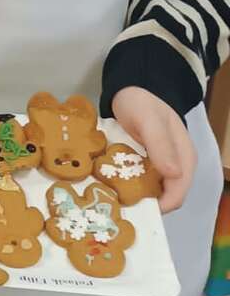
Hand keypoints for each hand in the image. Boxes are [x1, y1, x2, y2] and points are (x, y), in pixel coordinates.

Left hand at [110, 87, 196, 213]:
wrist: (131, 86)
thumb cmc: (143, 102)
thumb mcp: (149, 120)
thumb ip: (160, 145)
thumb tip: (174, 175)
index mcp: (184, 160)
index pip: (176, 194)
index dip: (158, 206)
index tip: (133, 208)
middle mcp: (175, 166)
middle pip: (164, 196)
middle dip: (143, 203)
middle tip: (117, 204)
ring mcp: (160, 164)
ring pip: (151, 190)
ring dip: (134, 194)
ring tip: (111, 196)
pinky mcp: (145, 161)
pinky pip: (140, 179)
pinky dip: (128, 183)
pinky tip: (111, 183)